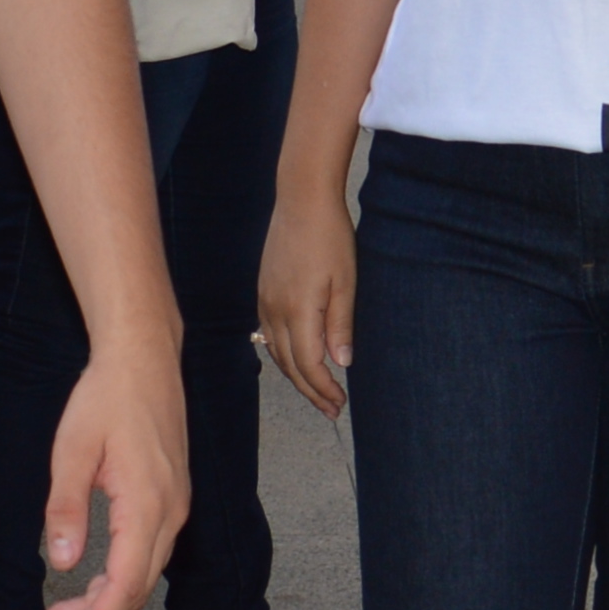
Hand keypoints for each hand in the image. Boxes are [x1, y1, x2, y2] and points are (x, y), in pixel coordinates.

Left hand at [36, 336, 193, 609]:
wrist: (143, 355)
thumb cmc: (106, 395)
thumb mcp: (72, 450)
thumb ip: (66, 509)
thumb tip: (64, 564)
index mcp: (147, 504)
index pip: (125, 585)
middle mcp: (170, 511)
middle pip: (137, 589)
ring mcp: (175, 504)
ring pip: (143, 574)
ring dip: (105, 603)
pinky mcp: (170, 496)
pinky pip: (147, 552)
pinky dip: (118, 577)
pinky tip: (90, 582)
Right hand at [260, 188, 359, 420]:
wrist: (301, 199)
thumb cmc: (330, 237)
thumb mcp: (346, 282)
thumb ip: (340, 325)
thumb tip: (341, 365)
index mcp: (298, 311)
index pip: (308, 365)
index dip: (323, 389)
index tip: (341, 404)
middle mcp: (274, 311)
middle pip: (289, 366)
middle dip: (311, 391)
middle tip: (333, 409)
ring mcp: (265, 301)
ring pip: (276, 352)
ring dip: (297, 376)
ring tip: (318, 392)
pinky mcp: (262, 291)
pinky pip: (270, 334)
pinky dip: (284, 355)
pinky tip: (298, 358)